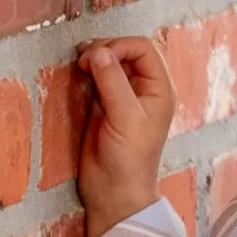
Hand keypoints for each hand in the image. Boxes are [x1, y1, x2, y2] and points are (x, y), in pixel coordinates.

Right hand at [75, 38, 177, 236]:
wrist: (114, 192)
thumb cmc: (129, 160)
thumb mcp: (125, 118)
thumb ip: (112, 82)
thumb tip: (98, 51)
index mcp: (159, 90)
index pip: (143, 48)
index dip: (119, 45)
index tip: (97, 57)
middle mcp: (144, 89)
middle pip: (125, 50)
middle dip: (104, 48)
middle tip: (82, 60)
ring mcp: (124, 96)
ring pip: (110, 61)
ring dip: (93, 58)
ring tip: (78, 65)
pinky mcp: (105, 105)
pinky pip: (96, 77)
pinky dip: (86, 71)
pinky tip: (77, 76)